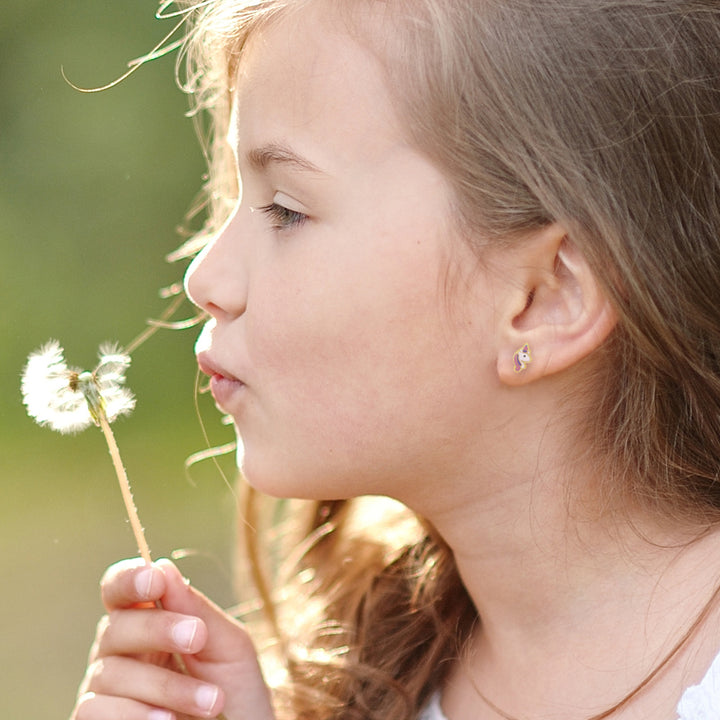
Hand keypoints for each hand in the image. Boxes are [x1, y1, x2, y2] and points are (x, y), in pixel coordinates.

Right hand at [71, 558, 275, 719]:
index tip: (156, 579)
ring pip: (111, 674)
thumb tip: (163, 566)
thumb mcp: (229, 648)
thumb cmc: (236, 695)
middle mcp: (119, 653)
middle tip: (198, 638)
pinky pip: (95, 712)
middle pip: (116, 627)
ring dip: (165, 685)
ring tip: (211, 703)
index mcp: (149, 622)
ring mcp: (104, 692)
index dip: (130, 578)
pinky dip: (137, 715)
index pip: (121, 589)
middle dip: (158, 629)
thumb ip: (197, 610)